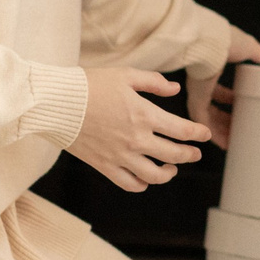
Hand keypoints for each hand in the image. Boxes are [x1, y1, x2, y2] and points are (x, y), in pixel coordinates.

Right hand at [68, 69, 211, 190]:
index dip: (198, 134)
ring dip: (168, 173)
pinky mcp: (104, 166)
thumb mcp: (125, 75)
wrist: (55, 103)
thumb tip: (175, 90)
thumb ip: (153, 82)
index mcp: (144, 115)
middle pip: (174, 155)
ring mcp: (120, 156)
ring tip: (171, 168)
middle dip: (190, 155)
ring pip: (155, 175)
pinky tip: (146, 178)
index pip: (182, 130)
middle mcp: (136, 139)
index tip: (205, 135)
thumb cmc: (89, 85)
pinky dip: (142, 185)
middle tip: (195, 154)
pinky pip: (130, 184)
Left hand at [190, 30, 259, 148]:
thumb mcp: (250, 49)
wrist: (210, 41)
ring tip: (234, 143)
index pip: (218, 92)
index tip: (240, 109)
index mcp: (211, 72)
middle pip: (213, 109)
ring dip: (220, 132)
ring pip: (208, 119)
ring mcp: (197, 94)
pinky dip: (214, 134)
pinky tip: (225, 144)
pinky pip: (204, 123)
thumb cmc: (226, 40)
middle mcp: (201, 86)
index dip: (229, 101)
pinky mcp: (196, 102)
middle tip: (239, 131)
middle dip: (226, 121)